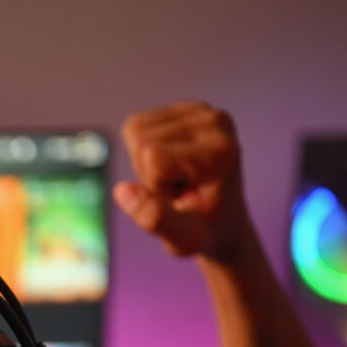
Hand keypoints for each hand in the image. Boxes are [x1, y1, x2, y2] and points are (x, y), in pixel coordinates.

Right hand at [113, 102, 249, 259]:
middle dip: (148, 172)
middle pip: (141, 139)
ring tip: (175, 178)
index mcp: (221, 152)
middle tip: (176, 188)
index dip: (154, 186)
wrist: (223, 221)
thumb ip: (154, 218)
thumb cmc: (204, 232)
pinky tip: (171, 163)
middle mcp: (217, 121)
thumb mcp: (182, 239)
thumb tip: (122, 191)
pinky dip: (143, 148)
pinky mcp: (187, 108)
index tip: (180, 199)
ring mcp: (203, 110)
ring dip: (145, 161)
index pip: (152, 157)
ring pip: (135, 129)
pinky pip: (137, 124)